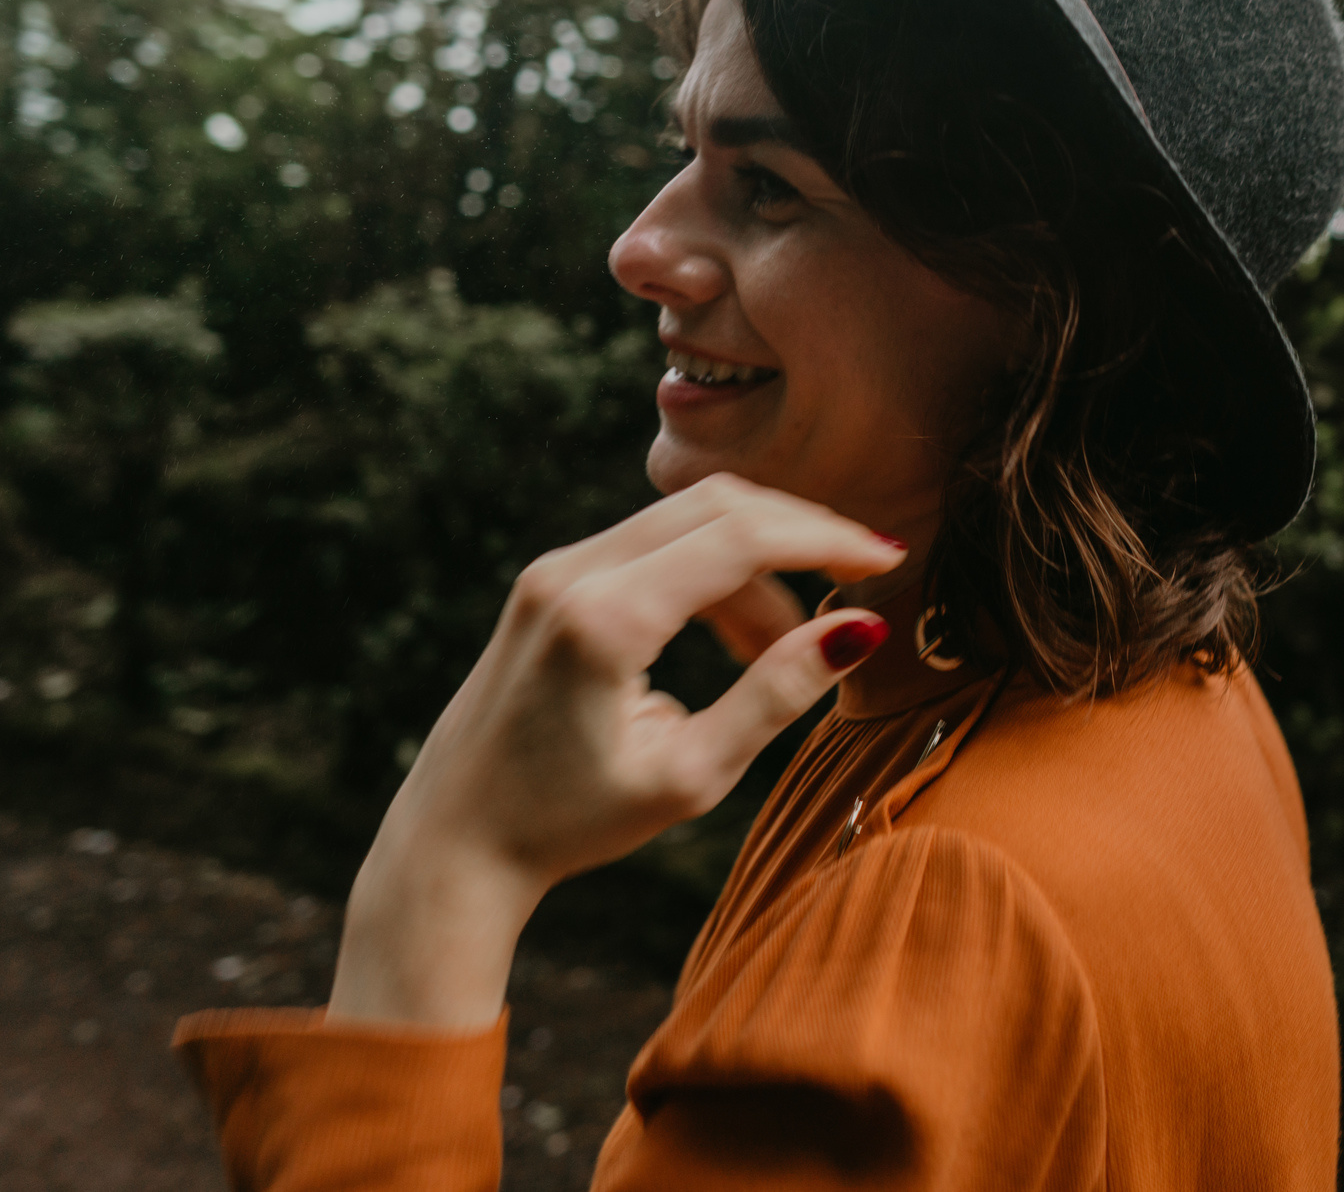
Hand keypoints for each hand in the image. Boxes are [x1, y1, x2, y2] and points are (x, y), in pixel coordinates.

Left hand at [328, 473, 906, 1029]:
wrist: (456, 837)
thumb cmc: (572, 823)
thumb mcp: (690, 776)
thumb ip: (775, 695)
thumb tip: (859, 631)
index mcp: (605, 621)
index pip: (742, 538)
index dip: (826, 540)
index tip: (887, 560)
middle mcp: (573, 574)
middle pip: (718, 506)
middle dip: (799, 534)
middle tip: (860, 577)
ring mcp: (555, 569)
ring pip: (689, 521)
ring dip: (753, 567)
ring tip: (777, 652)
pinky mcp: (552, 578)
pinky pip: (654, 544)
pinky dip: (710, 576)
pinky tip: (731, 642)